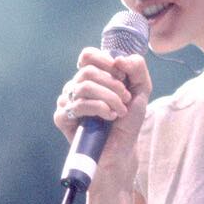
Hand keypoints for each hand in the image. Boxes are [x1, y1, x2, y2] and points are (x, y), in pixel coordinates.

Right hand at [53, 47, 151, 168]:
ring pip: (84, 87)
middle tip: (125, 99)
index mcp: (91, 76)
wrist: (122, 148)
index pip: (88, 55)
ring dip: (109, 98)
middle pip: (88, 71)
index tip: (122, 77)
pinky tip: (109, 117)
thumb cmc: (128, 120)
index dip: (106, 62)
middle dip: (113, 84)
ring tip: (120, 111)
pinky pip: (77, 105)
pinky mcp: (62, 118)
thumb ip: (137, 67)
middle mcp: (76, 86)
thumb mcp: (141, 89)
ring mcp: (67, 101)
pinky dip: (99, 109)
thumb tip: (118, 59)